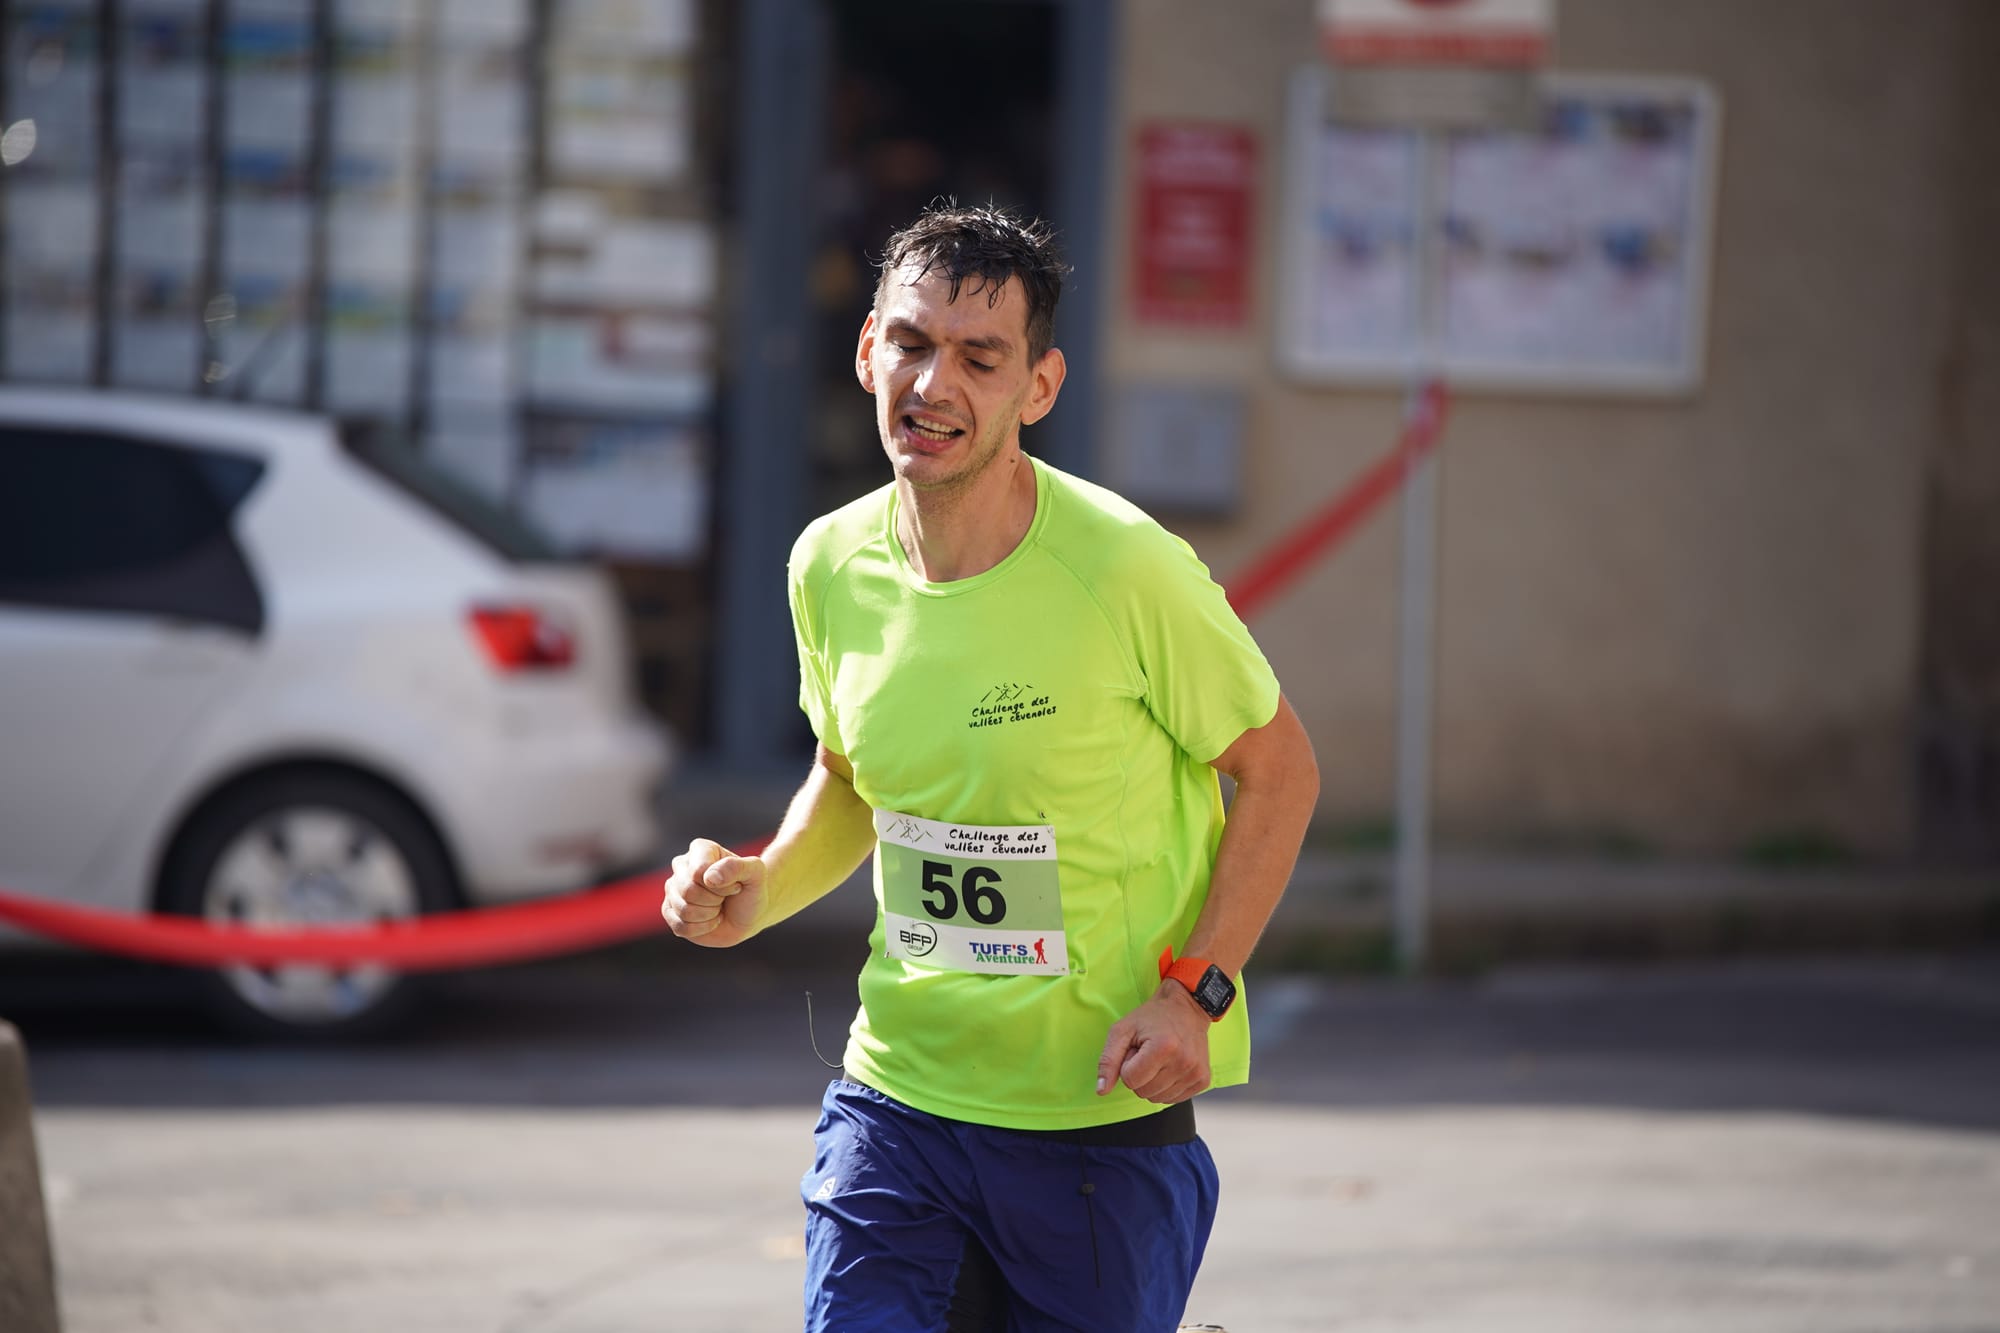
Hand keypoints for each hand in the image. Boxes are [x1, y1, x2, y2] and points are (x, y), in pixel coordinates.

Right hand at [661, 838, 766, 948]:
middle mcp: (681, 866)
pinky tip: (710, 921)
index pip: (699, 871)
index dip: (721, 886)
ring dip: (708, 915)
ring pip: (683, 910)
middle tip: (725, 899)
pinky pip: (679, 926)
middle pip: (688, 891)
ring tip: (718, 908)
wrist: (749, 915)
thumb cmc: (751, 890)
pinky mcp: (670, 912)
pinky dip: (701, 929)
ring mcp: (673, 889)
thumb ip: (736, 867)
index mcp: (700, 849)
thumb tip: (709, 878)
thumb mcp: (756, 873)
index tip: (736, 885)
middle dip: (714, 901)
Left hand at [1095, 982, 1212, 1103]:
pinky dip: (1166, 1086)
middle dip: (1139, 1074)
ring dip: (1153, 1081)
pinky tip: (1170, 1066)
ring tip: (1159, 1058)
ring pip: (1157, 1098)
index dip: (1127, 1065)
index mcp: (1163, 1048)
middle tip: (1148, 1052)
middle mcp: (1183, 1062)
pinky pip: (1173, 1099)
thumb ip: (1108, 1061)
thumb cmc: (1151, 1017)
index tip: (1136, 1049)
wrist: (1187, 1007)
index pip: (1130, 1080)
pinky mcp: (1203, 1080)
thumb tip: (1101, 1091)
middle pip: (1143, 1092)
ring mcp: (1196, 1073)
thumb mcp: (1122, 1030)